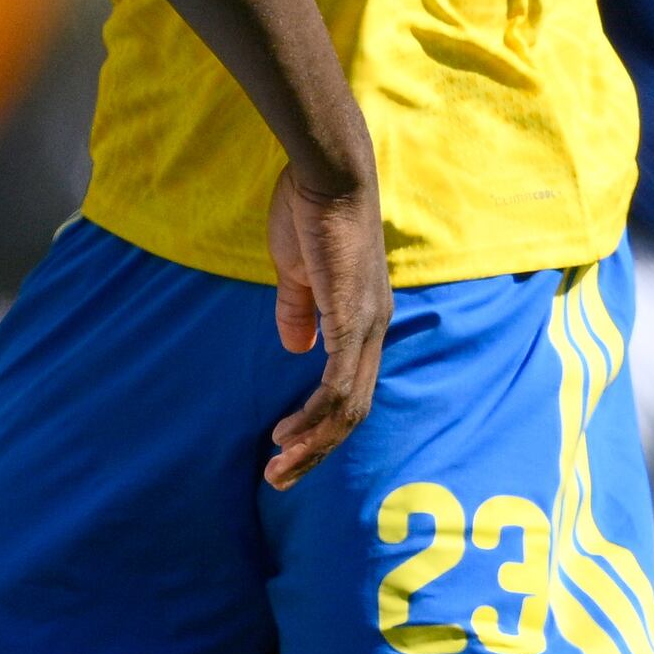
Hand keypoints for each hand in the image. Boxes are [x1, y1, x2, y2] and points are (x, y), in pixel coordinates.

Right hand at [263, 169, 389, 486]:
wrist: (326, 176)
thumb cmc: (309, 212)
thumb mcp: (297, 272)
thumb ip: (297, 311)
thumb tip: (294, 348)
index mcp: (362, 319)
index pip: (349, 389)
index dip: (319, 424)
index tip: (285, 446)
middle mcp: (373, 329)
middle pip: (353, 411)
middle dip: (316, 450)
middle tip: (281, 478)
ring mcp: (366, 326)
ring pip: (347, 408)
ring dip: (313, 444)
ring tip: (280, 467)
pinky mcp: (351, 319)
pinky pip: (337, 383)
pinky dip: (315, 414)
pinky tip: (291, 433)